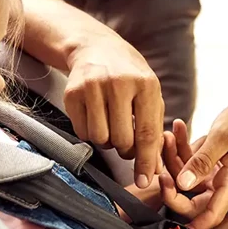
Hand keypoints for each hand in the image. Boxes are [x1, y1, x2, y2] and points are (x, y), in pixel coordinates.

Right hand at [63, 32, 163, 187]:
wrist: (96, 48)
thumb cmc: (130, 76)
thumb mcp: (150, 94)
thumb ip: (154, 130)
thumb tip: (155, 169)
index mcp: (145, 84)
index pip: (146, 132)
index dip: (146, 161)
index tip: (144, 181)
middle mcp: (118, 83)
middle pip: (121, 139)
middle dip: (126, 150)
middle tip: (126, 142)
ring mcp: (92, 86)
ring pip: (100, 139)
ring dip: (107, 141)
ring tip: (112, 126)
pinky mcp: (72, 93)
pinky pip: (82, 131)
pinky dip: (91, 133)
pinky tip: (97, 117)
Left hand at [158, 121, 215, 219]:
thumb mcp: (224, 135)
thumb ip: (203, 159)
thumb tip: (183, 183)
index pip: (212, 215)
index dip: (193, 227)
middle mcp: (224, 185)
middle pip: (192, 201)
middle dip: (172, 185)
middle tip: (160, 168)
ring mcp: (215, 177)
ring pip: (185, 181)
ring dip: (173, 159)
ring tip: (169, 136)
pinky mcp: (208, 168)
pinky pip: (188, 166)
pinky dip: (180, 150)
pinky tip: (178, 132)